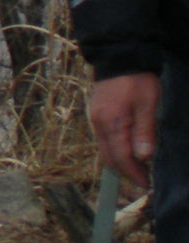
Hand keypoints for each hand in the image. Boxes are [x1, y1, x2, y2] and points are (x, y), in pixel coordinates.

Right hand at [90, 71, 161, 191]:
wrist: (119, 58)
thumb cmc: (138, 81)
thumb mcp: (148, 105)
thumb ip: (144, 131)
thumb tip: (143, 157)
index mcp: (111, 122)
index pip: (120, 156)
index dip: (133, 173)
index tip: (146, 184)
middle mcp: (98, 124)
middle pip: (108, 157)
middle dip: (125, 172)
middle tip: (143, 181)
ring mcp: (94, 119)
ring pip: (104, 150)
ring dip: (119, 162)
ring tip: (138, 169)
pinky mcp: (95, 115)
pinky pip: (102, 140)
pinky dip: (114, 151)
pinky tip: (127, 151)